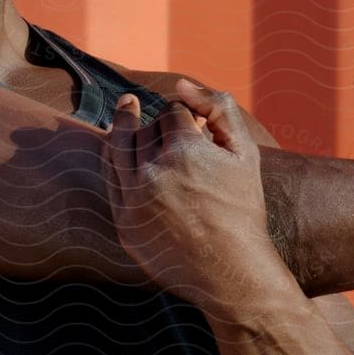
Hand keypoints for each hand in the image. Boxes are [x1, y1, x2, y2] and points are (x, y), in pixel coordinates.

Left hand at [101, 80, 287, 314]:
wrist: (232, 271)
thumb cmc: (243, 209)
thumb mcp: (244, 153)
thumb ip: (219, 108)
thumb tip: (180, 83)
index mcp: (185, 151)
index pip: (171, 111)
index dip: (182, 112)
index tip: (190, 119)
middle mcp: (154, 172)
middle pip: (144, 128)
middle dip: (156, 122)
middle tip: (161, 118)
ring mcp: (134, 199)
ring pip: (119, 147)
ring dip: (124, 125)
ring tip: (126, 108)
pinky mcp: (123, 222)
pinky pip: (109, 178)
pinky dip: (112, 157)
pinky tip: (117, 146)